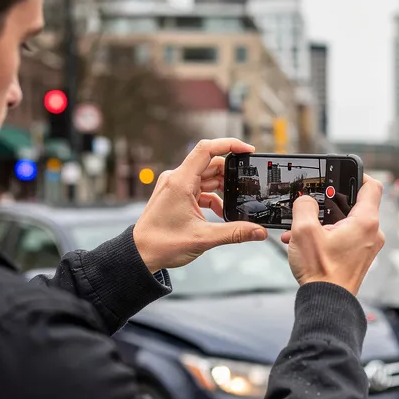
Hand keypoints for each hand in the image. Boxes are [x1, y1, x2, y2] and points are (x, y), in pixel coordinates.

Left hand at [132, 139, 267, 271]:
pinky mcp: (176, 195)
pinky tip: (220, 213)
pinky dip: (212, 197)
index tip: (248, 151)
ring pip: (206, 177)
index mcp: (180, 181)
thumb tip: (259, 231)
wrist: (139, 254)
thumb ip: (235, 232)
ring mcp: (175, 186)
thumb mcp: (204, 238)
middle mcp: (177, 178)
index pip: (207, 149)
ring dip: (222, 189)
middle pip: (210, 164)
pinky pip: (199, 189)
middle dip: (230, 175)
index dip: (230, 145)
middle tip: (245, 190)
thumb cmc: (162, 244)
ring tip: (234, 205)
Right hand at [280, 175, 385, 294]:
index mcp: (366, 222)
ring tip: (302, 227)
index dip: (358, 174)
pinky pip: (345, 238)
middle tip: (313, 203)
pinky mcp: (358, 258)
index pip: (372, 186)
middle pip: (356, 204)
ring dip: (324, 221)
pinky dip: (328, 235)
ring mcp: (367, 247)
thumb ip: (304, 207)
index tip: (343, 173)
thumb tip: (305, 200)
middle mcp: (372, 233)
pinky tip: (305, 242)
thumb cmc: (321, 272)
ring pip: (347, 222)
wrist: (327, 304)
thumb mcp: (304, 232)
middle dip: (331, 202)